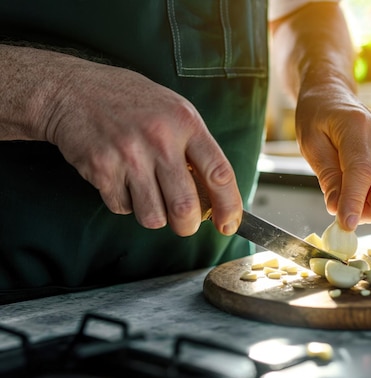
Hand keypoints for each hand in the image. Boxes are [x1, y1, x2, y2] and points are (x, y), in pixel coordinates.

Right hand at [43, 57, 241, 236]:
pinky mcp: (102, 169)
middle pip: (185, 207)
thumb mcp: (173, 109)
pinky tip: (122, 181)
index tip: (229, 224)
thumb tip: (214, 194)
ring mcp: (129, 155)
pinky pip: (123, 208)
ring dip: (155, 216)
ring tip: (149, 194)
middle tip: (185, 223)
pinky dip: (125, 204)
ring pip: (153, 217)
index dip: (229, 206)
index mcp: (185, 122)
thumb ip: (195, 146)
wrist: (72, 90)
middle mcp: (160, 139)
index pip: (219, 173)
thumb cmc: (130, 101)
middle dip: (188, 225)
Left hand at [295, 82, 370, 231]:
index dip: (355, 202)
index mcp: (356, 127)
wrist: (332, 93)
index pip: (361, 171)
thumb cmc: (316, 115)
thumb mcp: (310, 144)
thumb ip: (326, 176)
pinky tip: (360, 192)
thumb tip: (337, 209)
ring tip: (351, 202)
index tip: (346, 224)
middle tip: (348, 216)